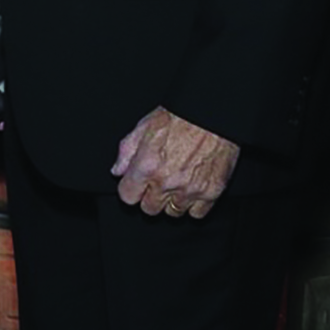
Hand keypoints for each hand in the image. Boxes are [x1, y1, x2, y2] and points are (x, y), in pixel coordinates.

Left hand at [113, 107, 240, 217]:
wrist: (212, 115)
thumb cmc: (179, 118)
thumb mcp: (143, 128)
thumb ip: (126, 152)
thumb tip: (117, 171)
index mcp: (147, 166)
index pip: (128, 197)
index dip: (131, 189)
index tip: (137, 184)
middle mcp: (167, 181)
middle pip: (149, 208)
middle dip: (150, 196)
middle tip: (158, 181)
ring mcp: (190, 189)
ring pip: (173, 212)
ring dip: (172, 201)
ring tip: (177, 183)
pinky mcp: (212, 192)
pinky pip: (197, 213)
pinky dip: (194, 204)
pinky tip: (192, 188)